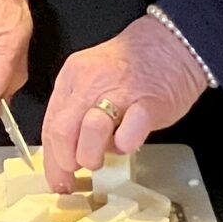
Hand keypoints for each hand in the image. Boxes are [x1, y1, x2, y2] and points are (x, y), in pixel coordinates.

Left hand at [43, 14, 208, 190]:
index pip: (50, 125)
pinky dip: (125, 145)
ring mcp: (119, 93)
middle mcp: (91, 83)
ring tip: (106, 155)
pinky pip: (128, 135)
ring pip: (90, 132)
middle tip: (80, 170)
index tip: (58, 178)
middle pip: (62, 132)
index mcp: (73, 77)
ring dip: (93, 155)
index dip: (52, 160)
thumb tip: (67, 151)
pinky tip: (129, 141)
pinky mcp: (148, 105)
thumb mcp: (93, 78)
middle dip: (68, 162)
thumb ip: (77, 109)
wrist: (172, 43)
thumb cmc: (135, 65)